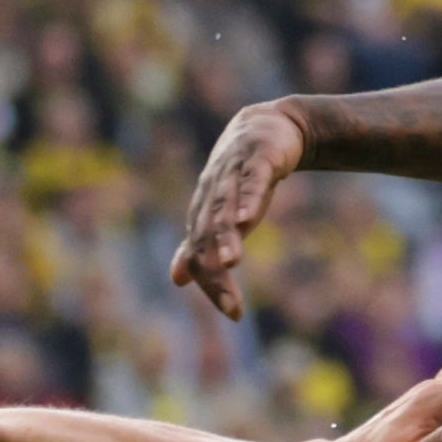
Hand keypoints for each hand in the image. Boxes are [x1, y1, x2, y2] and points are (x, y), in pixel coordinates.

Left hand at [169, 100, 307, 321]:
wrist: (265, 128)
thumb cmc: (241, 177)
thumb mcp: (222, 213)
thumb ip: (201, 245)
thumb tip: (176, 279)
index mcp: (204, 214)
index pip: (200, 255)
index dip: (212, 285)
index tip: (234, 314)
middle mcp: (213, 195)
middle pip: (208, 238)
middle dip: (216, 272)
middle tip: (231, 305)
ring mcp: (232, 174)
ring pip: (225, 209)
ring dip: (226, 236)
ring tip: (231, 263)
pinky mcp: (257, 158)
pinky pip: (250, 179)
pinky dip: (247, 197)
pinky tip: (247, 217)